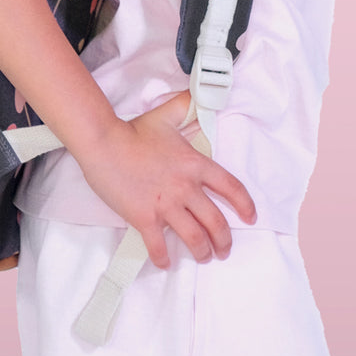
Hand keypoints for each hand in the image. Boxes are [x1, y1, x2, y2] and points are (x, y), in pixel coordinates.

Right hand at [74, 90, 256, 268]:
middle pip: (216, 222)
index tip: (250, 217)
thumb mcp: (166, 115)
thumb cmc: (134, 131)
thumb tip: (196, 93)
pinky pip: (159, 246)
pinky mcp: (145, 218)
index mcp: (194, 164)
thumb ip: (185, 106)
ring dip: (202, 252)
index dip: (245, 205)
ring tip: (203, 257)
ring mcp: (166, 205)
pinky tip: (165, 262)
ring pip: (194, 238)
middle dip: (224, 241)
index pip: (231, 187)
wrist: (105, 143)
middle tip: (224, 250)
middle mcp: (185, 187)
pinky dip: (164, 258)